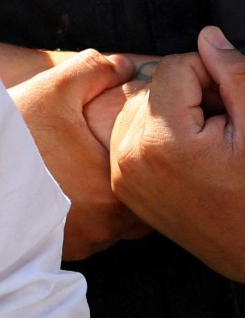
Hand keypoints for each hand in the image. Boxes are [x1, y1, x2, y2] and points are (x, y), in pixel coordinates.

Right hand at [8, 50, 150, 259]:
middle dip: (140, 185)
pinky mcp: (62, 252)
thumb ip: (96, 70)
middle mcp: (103, 226)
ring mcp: (82, 243)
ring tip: (104, 177)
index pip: (158, 177)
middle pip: (143, 206)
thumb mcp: (52, 89)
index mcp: (111, 191)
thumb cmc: (11, 136)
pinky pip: (93, 237)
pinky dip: (92, 219)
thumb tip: (126, 65)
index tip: (148, 145)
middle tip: (132, 162)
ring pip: (120, 225)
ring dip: (116, 205)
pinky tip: (81, 195)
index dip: (154, 158)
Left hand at [109, 27, 244, 282]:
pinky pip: (131, 134)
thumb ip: (235, 74)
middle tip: (223, 123)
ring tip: (207, 139)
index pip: (177, 66)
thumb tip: (209, 35)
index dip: (212, 75)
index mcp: (164, 139)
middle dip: (191, 92)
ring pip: (142, 106)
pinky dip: (158, 133)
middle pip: (156, 84)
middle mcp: (131, 156)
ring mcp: (122, 174)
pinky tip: (189, 154)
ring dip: (174, 110)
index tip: (233, 105)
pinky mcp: (123, 186)